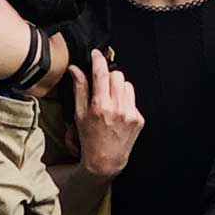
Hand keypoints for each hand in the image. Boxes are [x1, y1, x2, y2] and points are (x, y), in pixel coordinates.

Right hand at [70, 50, 143, 181]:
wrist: (106, 161)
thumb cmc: (89, 138)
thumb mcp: (79, 114)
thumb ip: (79, 89)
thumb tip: (75, 69)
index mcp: (100, 106)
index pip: (101, 73)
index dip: (98, 59)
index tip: (96, 54)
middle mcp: (117, 108)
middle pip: (117, 74)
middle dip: (108, 76)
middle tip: (101, 85)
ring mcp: (130, 113)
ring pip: (127, 84)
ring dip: (118, 87)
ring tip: (110, 100)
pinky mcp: (139, 119)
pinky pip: (133, 99)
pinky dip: (125, 101)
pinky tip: (118, 113)